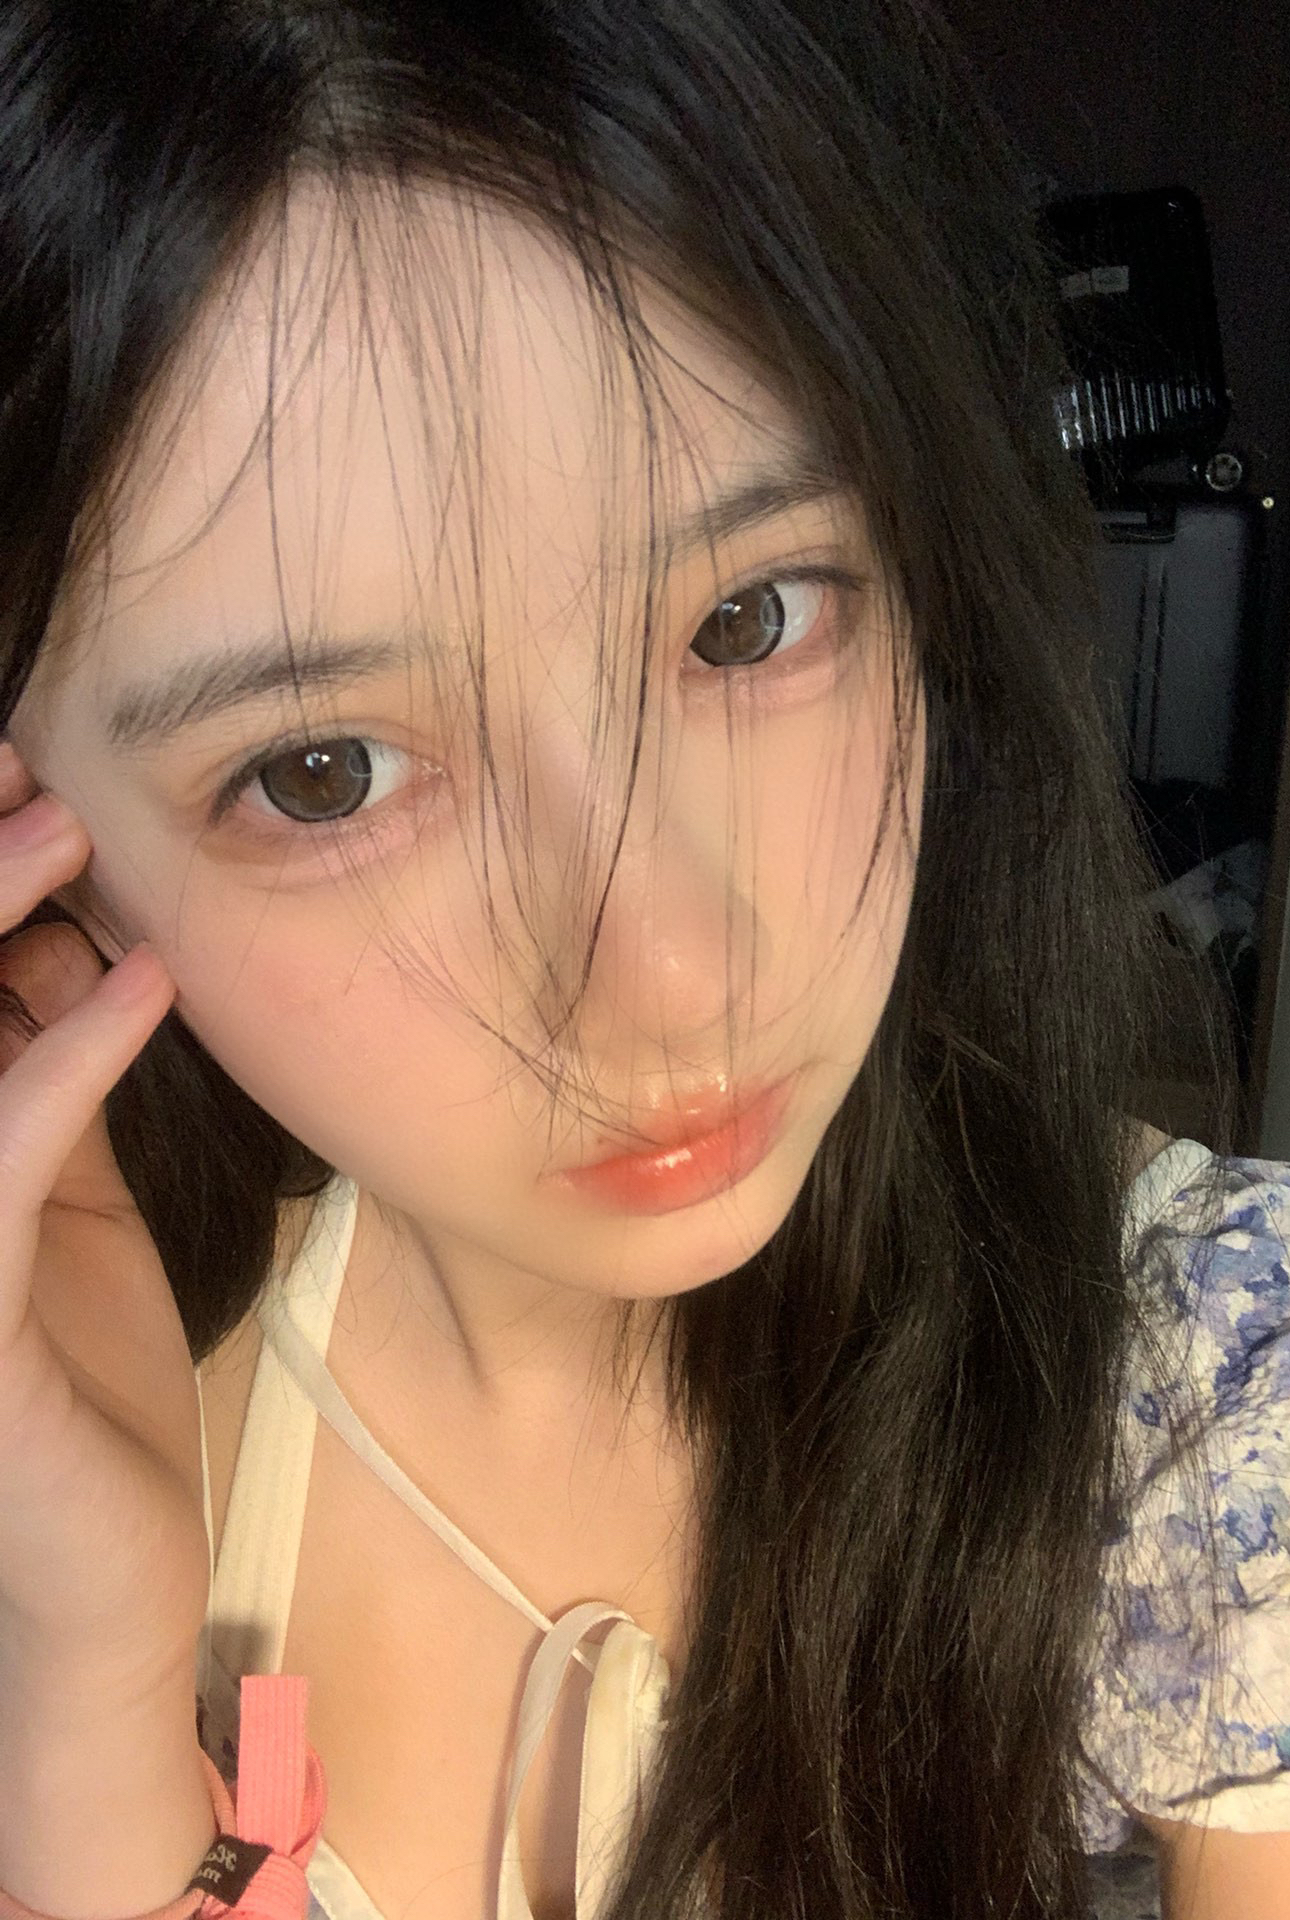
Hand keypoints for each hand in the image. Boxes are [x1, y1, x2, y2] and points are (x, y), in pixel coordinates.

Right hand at [0, 742, 208, 1687]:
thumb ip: (53, 1095)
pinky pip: (0, 1162)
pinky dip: (68, 1063)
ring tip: (66, 831)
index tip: (6, 777)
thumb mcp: (75, 1221)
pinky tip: (141, 986)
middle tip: (16, 768)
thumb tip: (73, 958)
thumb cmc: (88, 1402)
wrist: (99, 1591)